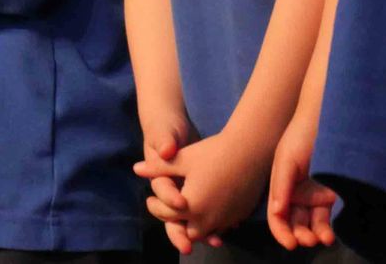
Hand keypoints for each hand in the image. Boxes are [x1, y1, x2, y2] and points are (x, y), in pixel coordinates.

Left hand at [136, 130, 266, 247]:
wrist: (249, 151)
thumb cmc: (212, 152)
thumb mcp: (181, 159)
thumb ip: (158, 168)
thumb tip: (136, 169)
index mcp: (191, 206)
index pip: (167, 214)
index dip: (156, 207)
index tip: (150, 200)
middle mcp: (209, 219)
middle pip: (186, 231)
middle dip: (175, 222)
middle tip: (168, 209)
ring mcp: (227, 220)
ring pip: (205, 232)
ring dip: (194, 225)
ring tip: (186, 210)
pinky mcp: (240, 216)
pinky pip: (222, 226)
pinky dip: (212, 222)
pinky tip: (208, 208)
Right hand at [269, 119, 336, 249]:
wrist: (328, 121)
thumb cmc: (301, 136)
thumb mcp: (287, 159)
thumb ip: (281, 186)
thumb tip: (277, 212)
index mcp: (279, 185)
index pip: (276, 214)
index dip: (280, 231)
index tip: (291, 244)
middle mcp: (293, 191)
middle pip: (294, 220)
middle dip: (300, 233)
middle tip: (310, 240)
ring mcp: (311, 192)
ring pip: (312, 219)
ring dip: (317, 231)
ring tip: (326, 238)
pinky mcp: (327, 191)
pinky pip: (325, 212)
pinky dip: (327, 222)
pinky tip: (331, 229)